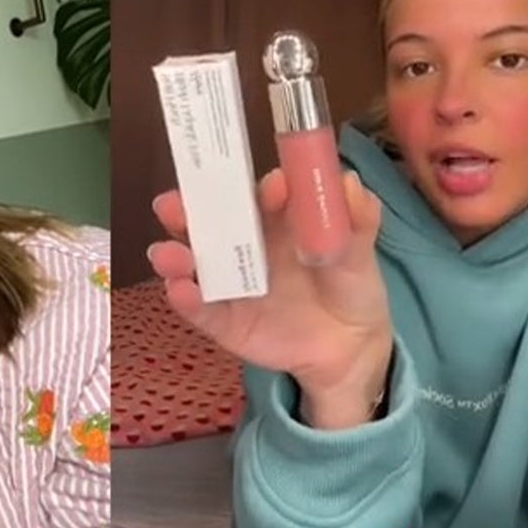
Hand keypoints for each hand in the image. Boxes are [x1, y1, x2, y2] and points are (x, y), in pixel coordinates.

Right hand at [148, 168, 394, 429]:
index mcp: (273, 219)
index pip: (254, 194)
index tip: (272, 187)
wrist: (350, 346)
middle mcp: (242, 245)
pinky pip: (199, 309)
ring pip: (191, 264)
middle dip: (185, 210)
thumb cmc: (349, 286)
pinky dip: (185, 298)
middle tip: (172, 204)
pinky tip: (180, 290)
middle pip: (205, 222)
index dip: (255, 187)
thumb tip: (346, 181)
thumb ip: (357, 218)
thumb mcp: (360, 251)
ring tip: (167, 254)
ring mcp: (228, 283)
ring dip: (173, 255)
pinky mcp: (222, 320)